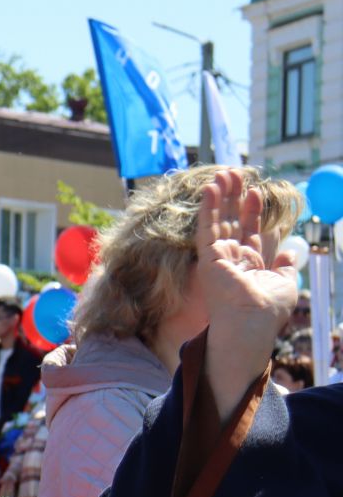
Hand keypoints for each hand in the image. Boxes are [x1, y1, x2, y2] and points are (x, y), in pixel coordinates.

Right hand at [196, 169, 296, 418]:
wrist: (252, 323)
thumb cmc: (268, 309)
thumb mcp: (286, 283)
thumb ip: (285, 267)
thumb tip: (289, 256)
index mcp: (249, 264)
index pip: (248, 231)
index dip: (251, 210)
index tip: (255, 191)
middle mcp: (231, 259)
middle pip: (230, 221)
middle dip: (232, 198)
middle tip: (233, 173)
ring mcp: (217, 259)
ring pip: (217, 221)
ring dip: (219, 197)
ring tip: (222, 174)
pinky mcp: (208, 258)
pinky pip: (207, 228)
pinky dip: (208, 208)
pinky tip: (210, 189)